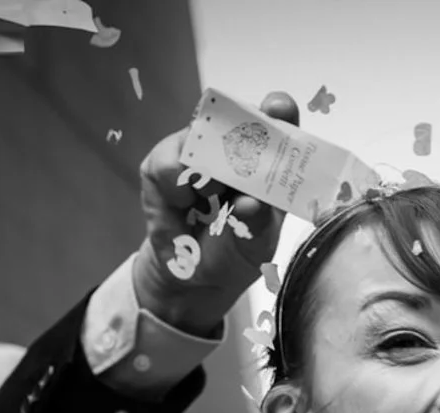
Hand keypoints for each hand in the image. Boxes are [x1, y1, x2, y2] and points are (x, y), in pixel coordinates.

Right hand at [131, 90, 300, 337]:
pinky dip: (177, 190)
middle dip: (233, 135)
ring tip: (209, 200)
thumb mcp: (257, 242)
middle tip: (234, 173)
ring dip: (204, 175)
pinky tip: (184, 207)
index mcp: (266, 158)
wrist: (195, 276)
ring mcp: (194, 149)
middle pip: (231, 115)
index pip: (276, 119)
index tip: (278, 109)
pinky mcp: (162, 162)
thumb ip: (260, 222)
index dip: (277, 109)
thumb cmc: (236, 250)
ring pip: (195, 138)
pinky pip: (167, 164)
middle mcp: (230, 145)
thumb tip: (250, 203)